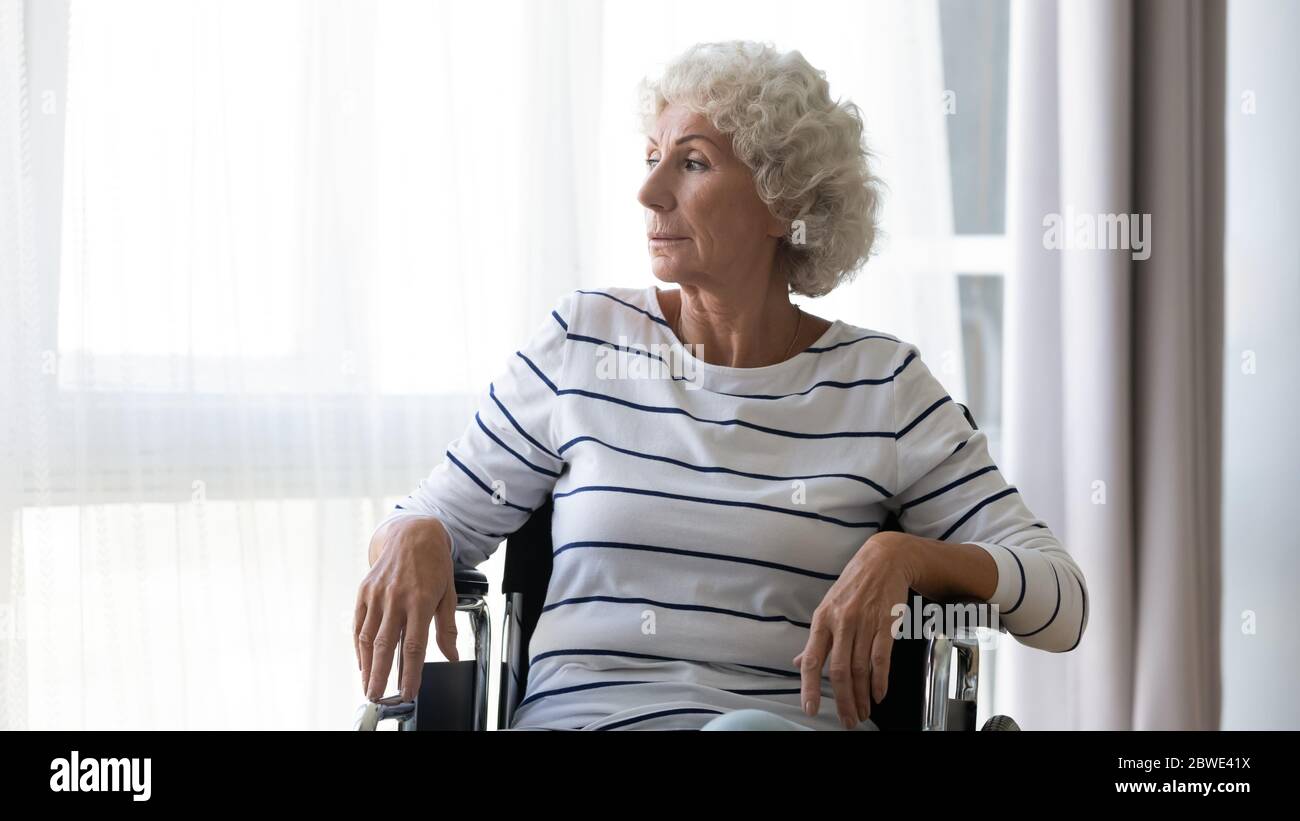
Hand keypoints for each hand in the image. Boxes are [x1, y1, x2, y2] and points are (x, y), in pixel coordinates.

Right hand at [354, 516, 459, 701]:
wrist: (413, 534)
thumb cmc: (434, 565)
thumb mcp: (449, 594)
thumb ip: (447, 628)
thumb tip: (451, 656)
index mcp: (421, 601)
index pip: (414, 645)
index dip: (410, 672)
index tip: (409, 691)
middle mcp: (397, 599)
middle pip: (387, 645)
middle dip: (381, 675)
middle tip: (377, 696)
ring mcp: (378, 595)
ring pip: (369, 637)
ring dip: (367, 665)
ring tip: (368, 685)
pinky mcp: (364, 591)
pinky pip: (359, 624)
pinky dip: (359, 645)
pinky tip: (362, 661)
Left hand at [793, 532, 914, 727]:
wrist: (883, 560)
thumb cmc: (853, 585)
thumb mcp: (827, 607)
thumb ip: (815, 639)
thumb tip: (797, 662)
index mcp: (822, 620)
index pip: (811, 659)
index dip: (809, 687)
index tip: (811, 709)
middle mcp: (841, 623)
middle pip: (839, 671)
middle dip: (843, 700)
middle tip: (848, 720)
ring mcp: (864, 623)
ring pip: (860, 669)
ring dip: (862, 696)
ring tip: (863, 712)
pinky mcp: (886, 624)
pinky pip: (881, 658)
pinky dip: (881, 680)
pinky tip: (879, 694)